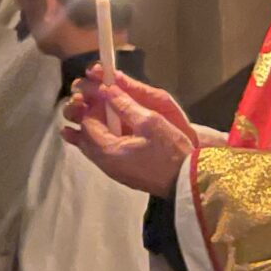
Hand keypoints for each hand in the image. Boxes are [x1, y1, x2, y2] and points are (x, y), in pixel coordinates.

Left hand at [66, 76, 192, 197]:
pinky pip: (103, 154)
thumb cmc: (171, 152)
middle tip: (102, 102)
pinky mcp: (122, 174)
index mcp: (108, 150)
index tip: (108, 95)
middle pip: (84, 135)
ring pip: (92, 146)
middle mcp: (104, 163)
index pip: (87, 122)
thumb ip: (125, 105)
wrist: (187, 181)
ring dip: (95, 128)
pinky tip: (112, 131)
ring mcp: (112, 171)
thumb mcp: (150, 122)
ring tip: (104, 113)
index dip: (94, 105)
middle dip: (89, 116)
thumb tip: (106, 89)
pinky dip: (103, 139)